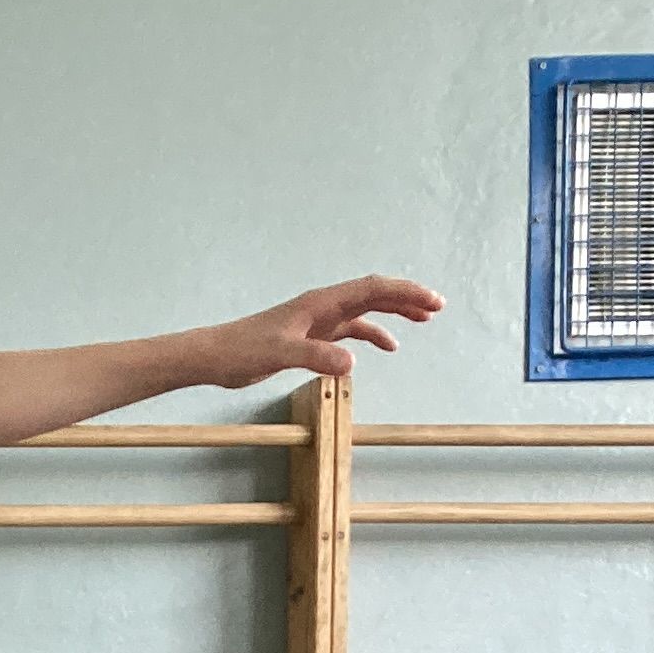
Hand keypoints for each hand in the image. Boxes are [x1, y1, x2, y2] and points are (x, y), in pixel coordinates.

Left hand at [204, 274, 441, 385]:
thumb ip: (316, 357)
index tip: (431, 301)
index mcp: (321, 303)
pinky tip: (386, 347)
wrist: (216, 356)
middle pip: (374, 294)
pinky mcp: (311, 337)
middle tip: (437, 306)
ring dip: (394, 313)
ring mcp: (318, 321)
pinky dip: (370, 335)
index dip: (404, 293)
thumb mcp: (280, 354)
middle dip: (407, 298)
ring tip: (423, 320)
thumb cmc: (243, 350)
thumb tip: (352, 363)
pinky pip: (349, 331)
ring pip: (365, 311)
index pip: (372, 289)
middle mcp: (323, 306)